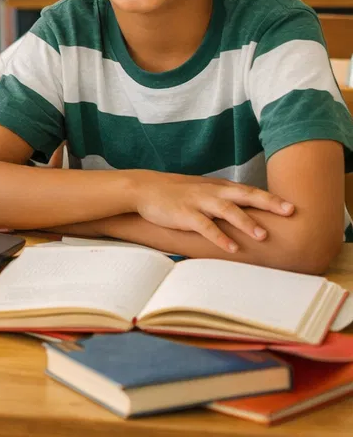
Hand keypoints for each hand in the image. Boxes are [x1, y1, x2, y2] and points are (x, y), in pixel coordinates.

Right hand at [131, 171, 293, 253]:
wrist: (143, 188)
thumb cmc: (175, 192)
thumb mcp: (202, 190)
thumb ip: (223, 199)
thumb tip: (246, 212)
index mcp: (218, 187)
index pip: (249, 191)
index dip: (271, 198)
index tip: (292, 206)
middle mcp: (212, 192)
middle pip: (244, 195)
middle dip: (268, 203)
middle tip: (289, 212)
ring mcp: (198, 203)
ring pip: (227, 210)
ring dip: (245, 222)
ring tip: (263, 235)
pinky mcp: (185, 215)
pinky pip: (205, 227)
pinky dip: (219, 237)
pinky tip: (231, 249)